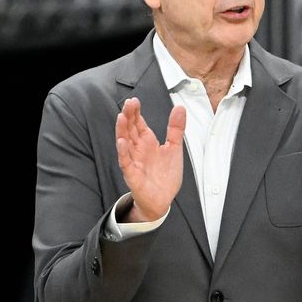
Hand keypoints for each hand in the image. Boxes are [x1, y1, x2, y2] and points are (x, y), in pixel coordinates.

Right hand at [116, 97, 185, 222]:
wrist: (163, 199)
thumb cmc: (165, 176)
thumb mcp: (174, 148)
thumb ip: (176, 128)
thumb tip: (180, 108)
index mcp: (148, 142)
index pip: (138, 123)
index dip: (136, 112)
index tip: (134, 101)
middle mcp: (138, 150)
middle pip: (130, 130)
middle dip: (128, 117)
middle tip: (128, 104)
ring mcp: (134, 161)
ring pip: (125, 143)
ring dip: (122, 130)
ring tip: (121, 117)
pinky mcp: (132, 175)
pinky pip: (125, 162)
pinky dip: (123, 152)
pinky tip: (122, 142)